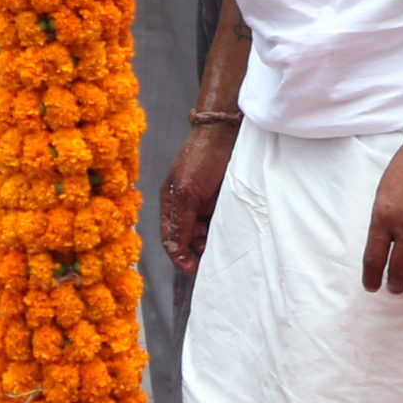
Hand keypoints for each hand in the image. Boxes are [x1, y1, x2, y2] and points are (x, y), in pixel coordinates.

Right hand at [160, 123, 236, 273]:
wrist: (227, 134)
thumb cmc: (200, 157)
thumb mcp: (186, 191)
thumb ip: (181, 221)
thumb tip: (174, 249)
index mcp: (171, 203)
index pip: (170, 236)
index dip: (177, 254)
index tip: (190, 268)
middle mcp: (187, 206)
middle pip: (189, 238)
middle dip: (197, 248)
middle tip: (210, 254)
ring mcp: (206, 204)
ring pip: (207, 233)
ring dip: (212, 241)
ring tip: (222, 244)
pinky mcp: (224, 201)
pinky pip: (224, 223)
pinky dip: (226, 231)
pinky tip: (232, 235)